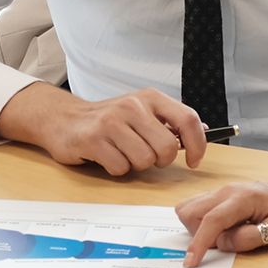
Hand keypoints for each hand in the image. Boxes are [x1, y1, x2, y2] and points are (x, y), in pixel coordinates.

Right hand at [22, 87, 207, 175]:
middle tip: (146, 155)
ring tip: (122, 152)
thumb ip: (170, 120)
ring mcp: (111, 122)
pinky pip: (121, 168)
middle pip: (167, 148)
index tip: (194, 160)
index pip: (187, 119)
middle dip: (160, 160)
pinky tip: (107, 156)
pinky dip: (116, 169)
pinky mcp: (93, 140)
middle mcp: (132, 106)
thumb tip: (203, 130)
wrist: (64, 119)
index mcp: (150, 97)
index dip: (198, 144)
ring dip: (136, 165)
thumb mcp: (141, 111)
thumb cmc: (108, 119)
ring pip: (144, 161)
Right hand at [176, 171, 267, 266]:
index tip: (191, 262)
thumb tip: (223, 243)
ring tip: (225, 235)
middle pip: (191, 212)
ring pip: (191, 209)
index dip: (199, 243)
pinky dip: (202, 222)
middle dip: (198, 234)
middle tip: (223, 243)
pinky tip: (223, 229)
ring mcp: (222, 192)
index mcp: (242, 199)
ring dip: (198, 228)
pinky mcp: (221, 196)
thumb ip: (250, 238)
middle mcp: (226, 192)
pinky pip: (199, 208)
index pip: (211, 221)